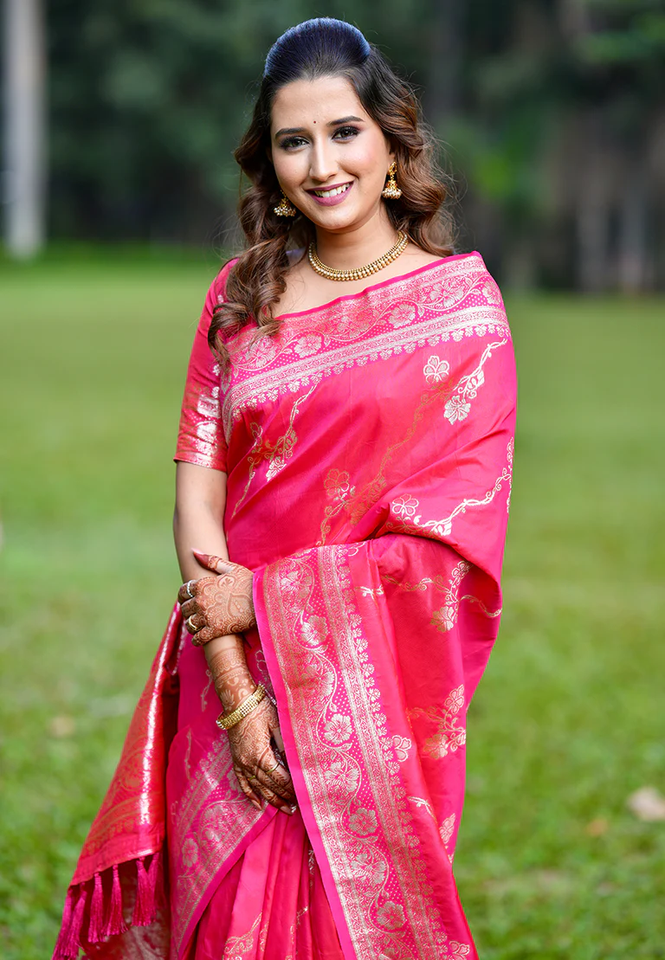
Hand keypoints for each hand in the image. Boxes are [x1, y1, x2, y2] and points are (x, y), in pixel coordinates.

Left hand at [177, 551, 255, 644]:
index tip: (186, 600)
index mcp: (203, 585)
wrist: (263, 600)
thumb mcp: (231, 568)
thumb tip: (194, 551)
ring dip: (192, 625)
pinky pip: (198, 638)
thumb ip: (211, 561)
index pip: (182, 592)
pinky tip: (200, 639)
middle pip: (184, 608)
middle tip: (194, 614)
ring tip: (197, 626)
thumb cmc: (249, 582)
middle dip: (188, 611)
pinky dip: (197, 639)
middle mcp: (201, 600)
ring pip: (189, 624)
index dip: (183, 596)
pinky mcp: (215, 630)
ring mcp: (207, 616)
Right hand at [227, 697, 295, 813]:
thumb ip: (285, 745)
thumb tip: (294, 763)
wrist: (238, 701)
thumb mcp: (276, 724)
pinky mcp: (235, 760)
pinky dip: (249, 794)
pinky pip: (242, 782)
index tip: (301, 795)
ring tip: (283, 809)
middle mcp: (249, 763)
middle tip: (295, 808)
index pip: (279, 778)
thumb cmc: (259, 709)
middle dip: (283, 797)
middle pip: (269, 786)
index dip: (291, 788)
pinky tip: (257, 804)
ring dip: (270, 800)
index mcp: (261, 755)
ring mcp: (241, 763)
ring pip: (257, 787)